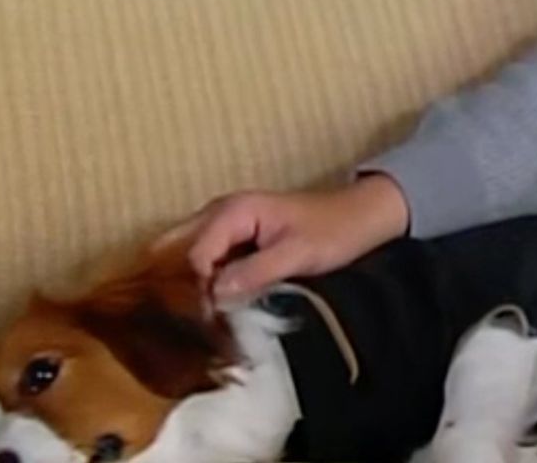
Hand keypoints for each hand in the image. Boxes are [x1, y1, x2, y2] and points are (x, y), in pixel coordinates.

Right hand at [157, 172, 409, 301]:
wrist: (362, 217)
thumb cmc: (334, 230)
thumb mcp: (297, 254)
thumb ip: (254, 272)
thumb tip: (213, 296)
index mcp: (232, 212)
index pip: (192, 256)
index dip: (194, 291)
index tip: (204, 324)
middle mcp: (220, 214)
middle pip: (175, 250)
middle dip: (173, 285)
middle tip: (183, 324)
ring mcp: (225, 226)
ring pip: (187, 255)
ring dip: (187, 286)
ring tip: (193, 323)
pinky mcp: (235, 240)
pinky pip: (206, 260)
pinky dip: (202, 283)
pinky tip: (208, 311)